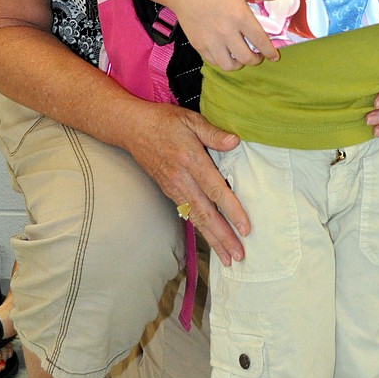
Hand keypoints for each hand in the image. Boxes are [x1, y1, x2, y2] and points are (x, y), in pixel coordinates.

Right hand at [125, 101, 248, 266]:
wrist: (132, 128)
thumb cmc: (164, 121)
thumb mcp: (191, 119)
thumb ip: (213, 133)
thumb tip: (235, 141)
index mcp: (191, 160)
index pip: (215, 190)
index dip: (231, 210)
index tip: (245, 227)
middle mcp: (182, 179)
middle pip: (206, 213)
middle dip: (223, 236)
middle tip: (239, 255)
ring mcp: (173, 188)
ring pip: (196, 218)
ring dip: (213, 239)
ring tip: (227, 257)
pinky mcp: (169, 191)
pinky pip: (187, 214)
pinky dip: (200, 230)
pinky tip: (211, 240)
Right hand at [174, 0, 282, 70]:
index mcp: (240, 16)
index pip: (260, 41)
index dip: (270, 52)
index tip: (274, 56)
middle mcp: (226, 31)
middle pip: (246, 58)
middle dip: (256, 60)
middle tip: (258, 56)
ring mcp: (211, 40)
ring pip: (230, 65)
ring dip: (239, 64)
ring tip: (241, 58)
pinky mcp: (199, 45)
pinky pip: (214, 61)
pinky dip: (223, 61)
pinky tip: (226, 54)